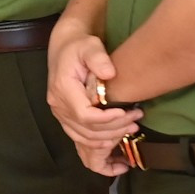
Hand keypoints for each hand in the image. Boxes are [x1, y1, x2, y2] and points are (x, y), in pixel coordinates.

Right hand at [45, 28, 139, 152]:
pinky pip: (81, 141)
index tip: (125, 113)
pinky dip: (99, 147)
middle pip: (87, 131)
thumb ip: (98, 58)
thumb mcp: (89, 46)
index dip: (107, 120)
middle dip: (115, 129)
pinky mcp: (66, 120)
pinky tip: (116, 147)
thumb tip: (109, 73)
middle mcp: (58, 106)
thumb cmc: (79, 47)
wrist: (65, 49)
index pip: (84, 115)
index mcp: (62, 89)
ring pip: (85, 139)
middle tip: (136, 119)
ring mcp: (61, 115)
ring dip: (110, 139)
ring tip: (131, 127)